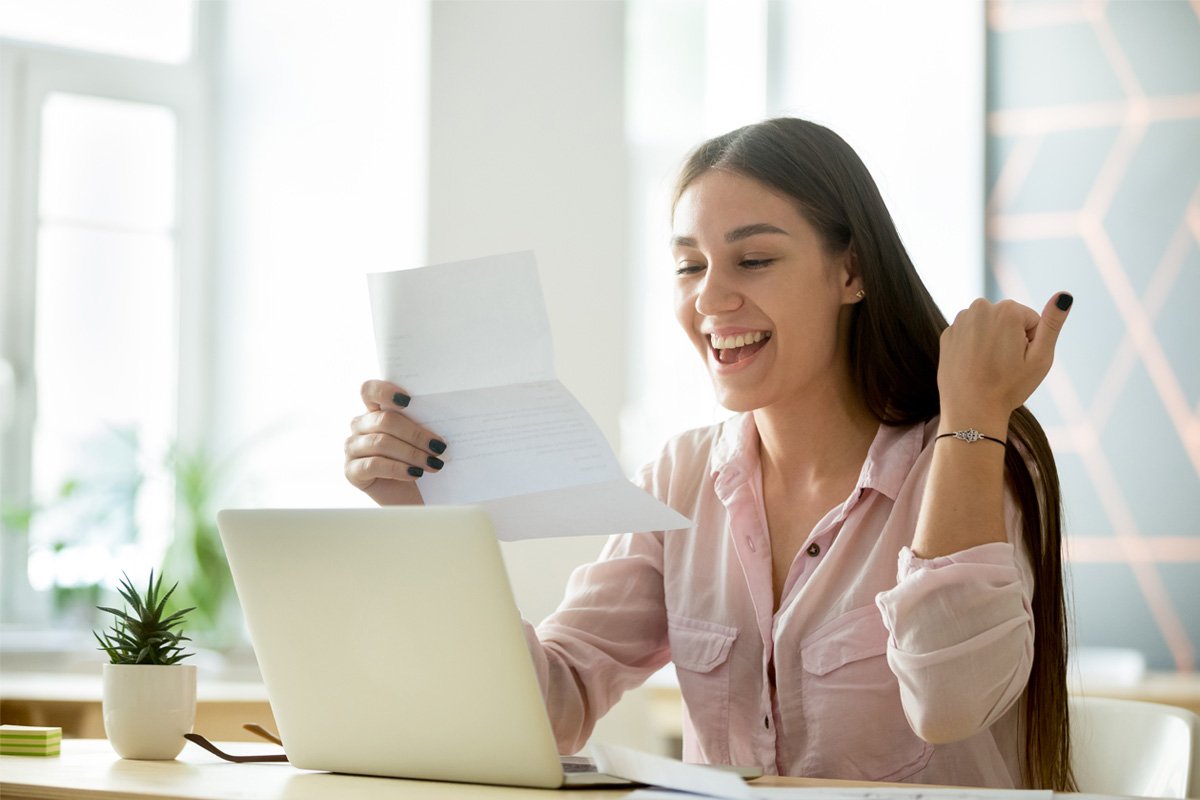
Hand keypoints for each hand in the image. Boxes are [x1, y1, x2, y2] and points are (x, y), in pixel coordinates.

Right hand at [344, 380, 447, 505]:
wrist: (411, 498)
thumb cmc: (418, 463)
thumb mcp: (421, 441)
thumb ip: (421, 424)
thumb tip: (443, 417)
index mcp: (374, 411)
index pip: (370, 390)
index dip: (386, 391)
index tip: (409, 400)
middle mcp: (359, 427)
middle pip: (384, 420)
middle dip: (415, 434)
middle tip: (439, 447)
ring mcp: (352, 448)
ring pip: (380, 442)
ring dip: (411, 453)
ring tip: (433, 463)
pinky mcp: (351, 471)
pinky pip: (374, 464)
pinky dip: (398, 468)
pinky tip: (415, 473)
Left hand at [937, 292, 1071, 429]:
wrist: (970, 411)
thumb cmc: (1009, 387)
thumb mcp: (1040, 357)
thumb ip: (1053, 323)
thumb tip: (1064, 295)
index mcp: (1007, 309)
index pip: (1031, 321)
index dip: (1031, 343)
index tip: (1019, 361)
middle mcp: (980, 307)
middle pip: (1008, 320)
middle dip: (1011, 339)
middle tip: (1004, 365)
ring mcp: (960, 320)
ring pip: (988, 327)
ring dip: (992, 341)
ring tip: (988, 366)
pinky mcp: (947, 334)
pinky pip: (970, 336)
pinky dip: (973, 347)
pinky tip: (973, 366)